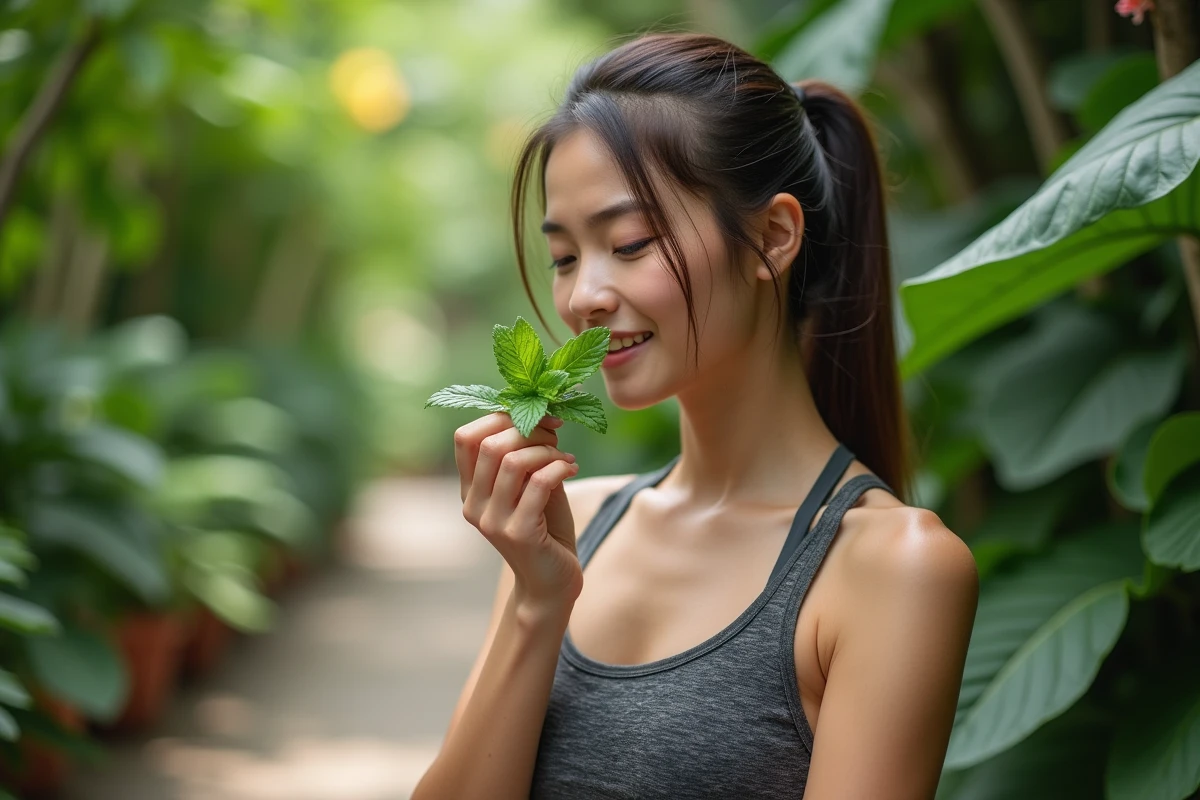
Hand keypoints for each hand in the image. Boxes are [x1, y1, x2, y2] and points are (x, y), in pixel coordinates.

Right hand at [455, 411, 582, 612]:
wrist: (552, 583)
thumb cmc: (545, 529)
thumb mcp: (532, 485)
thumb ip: (528, 455)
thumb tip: (541, 415)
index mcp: (471, 489)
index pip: (465, 437)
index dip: (500, 417)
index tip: (536, 417)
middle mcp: (474, 505)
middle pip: (490, 444)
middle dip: (530, 430)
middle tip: (557, 435)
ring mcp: (493, 521)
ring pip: (513, 461)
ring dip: (547, 450)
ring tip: (565, 459)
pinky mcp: (519, 534)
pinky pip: (539, 483)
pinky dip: (559, 467)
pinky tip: (572, 469)